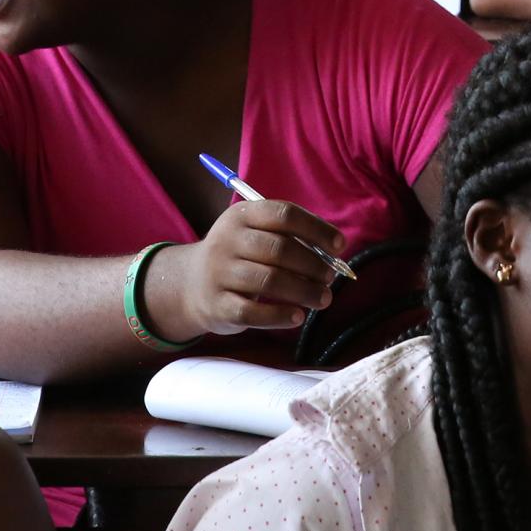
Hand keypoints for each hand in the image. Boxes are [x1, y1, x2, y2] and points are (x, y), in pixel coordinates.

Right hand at [168, 199, 344, 338]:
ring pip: (270, 282)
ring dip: (304, 291)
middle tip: (330, 277)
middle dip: (313, 264)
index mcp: (241, 215)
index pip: (285, 214)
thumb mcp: (255, 234)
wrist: (190, 284)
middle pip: (280, 249)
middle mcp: (227, 240)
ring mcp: (219, 273)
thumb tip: (332, 254)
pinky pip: (253, 312)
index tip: (339, 245)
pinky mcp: (217, 305)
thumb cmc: (238, 256)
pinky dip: (279, 316)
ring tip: (323, 299)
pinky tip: (298, 316)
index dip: (317, 229)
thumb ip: (289, 238)